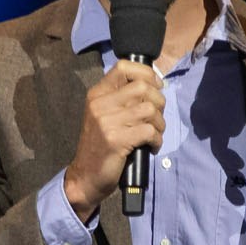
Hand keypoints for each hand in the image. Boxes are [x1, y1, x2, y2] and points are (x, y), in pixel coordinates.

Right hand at [63, 60, 164, 220]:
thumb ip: (122, 99)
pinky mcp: (116, 140)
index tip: (155, 87)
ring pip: (149, 109)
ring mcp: (107, 122)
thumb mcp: (104, 116)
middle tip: (156, 118)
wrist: (85, 177)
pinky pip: (149, 131)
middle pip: (143, 87)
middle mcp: (100, 104)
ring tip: (154, 135)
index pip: (124, 67)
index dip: (146, 73)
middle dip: (159, 103)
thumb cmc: (101, 147)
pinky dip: (156, 140)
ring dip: (159, 124)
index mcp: (97, 94)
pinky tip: (151, 147)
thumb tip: (154, 84)